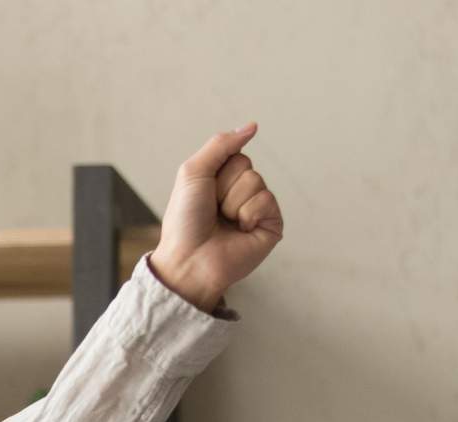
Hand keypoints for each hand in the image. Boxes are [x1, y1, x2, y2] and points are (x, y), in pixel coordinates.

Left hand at [151, 122, 283, 312]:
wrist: (189, 260)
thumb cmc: (185, 222)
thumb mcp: (193, 172)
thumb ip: (221, 145)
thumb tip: (252, 126)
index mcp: (223, 181)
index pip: (235, 154)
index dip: (216, 171)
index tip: (203, 194)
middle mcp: (241, 193)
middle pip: (246, 166)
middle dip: (224, 187)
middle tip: (213, 210)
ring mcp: (258, 209)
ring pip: (256, 182)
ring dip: (233, 202)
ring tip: (224, 223)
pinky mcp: (272, 225)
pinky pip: (267, 200)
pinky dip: (249, 214)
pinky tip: (240, 231)